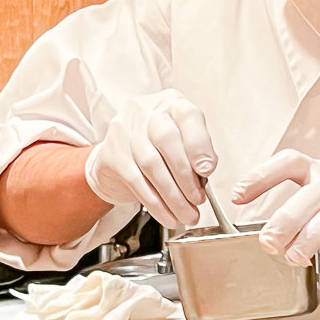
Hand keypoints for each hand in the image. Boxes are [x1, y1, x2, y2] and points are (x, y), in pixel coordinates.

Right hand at [84, 89, 215, 227]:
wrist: (118, 156)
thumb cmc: (158, 147)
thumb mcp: (183, 141)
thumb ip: (197, 152)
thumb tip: (205, 172)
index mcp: (170, 103)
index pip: (187, 116)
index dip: (199, 144)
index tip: (208, 170)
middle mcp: (145, 111)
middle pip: (166, 139)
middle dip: (186, 175)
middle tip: (198, 199)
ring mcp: (124, 131)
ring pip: (151, 165)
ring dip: (173, 196)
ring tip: (187, 214)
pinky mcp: (112, 154)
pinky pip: (136, 182)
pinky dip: (156, 203)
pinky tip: (168, 216)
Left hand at [231, 150, 319, 264]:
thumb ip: (301, 203)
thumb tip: (269, 232)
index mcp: (319, 170)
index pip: (287, 164)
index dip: (259, 177)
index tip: (237, 196)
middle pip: (303, 199)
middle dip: (281, 224)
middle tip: (267, 245)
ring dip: (307, 241)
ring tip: (295, 258)